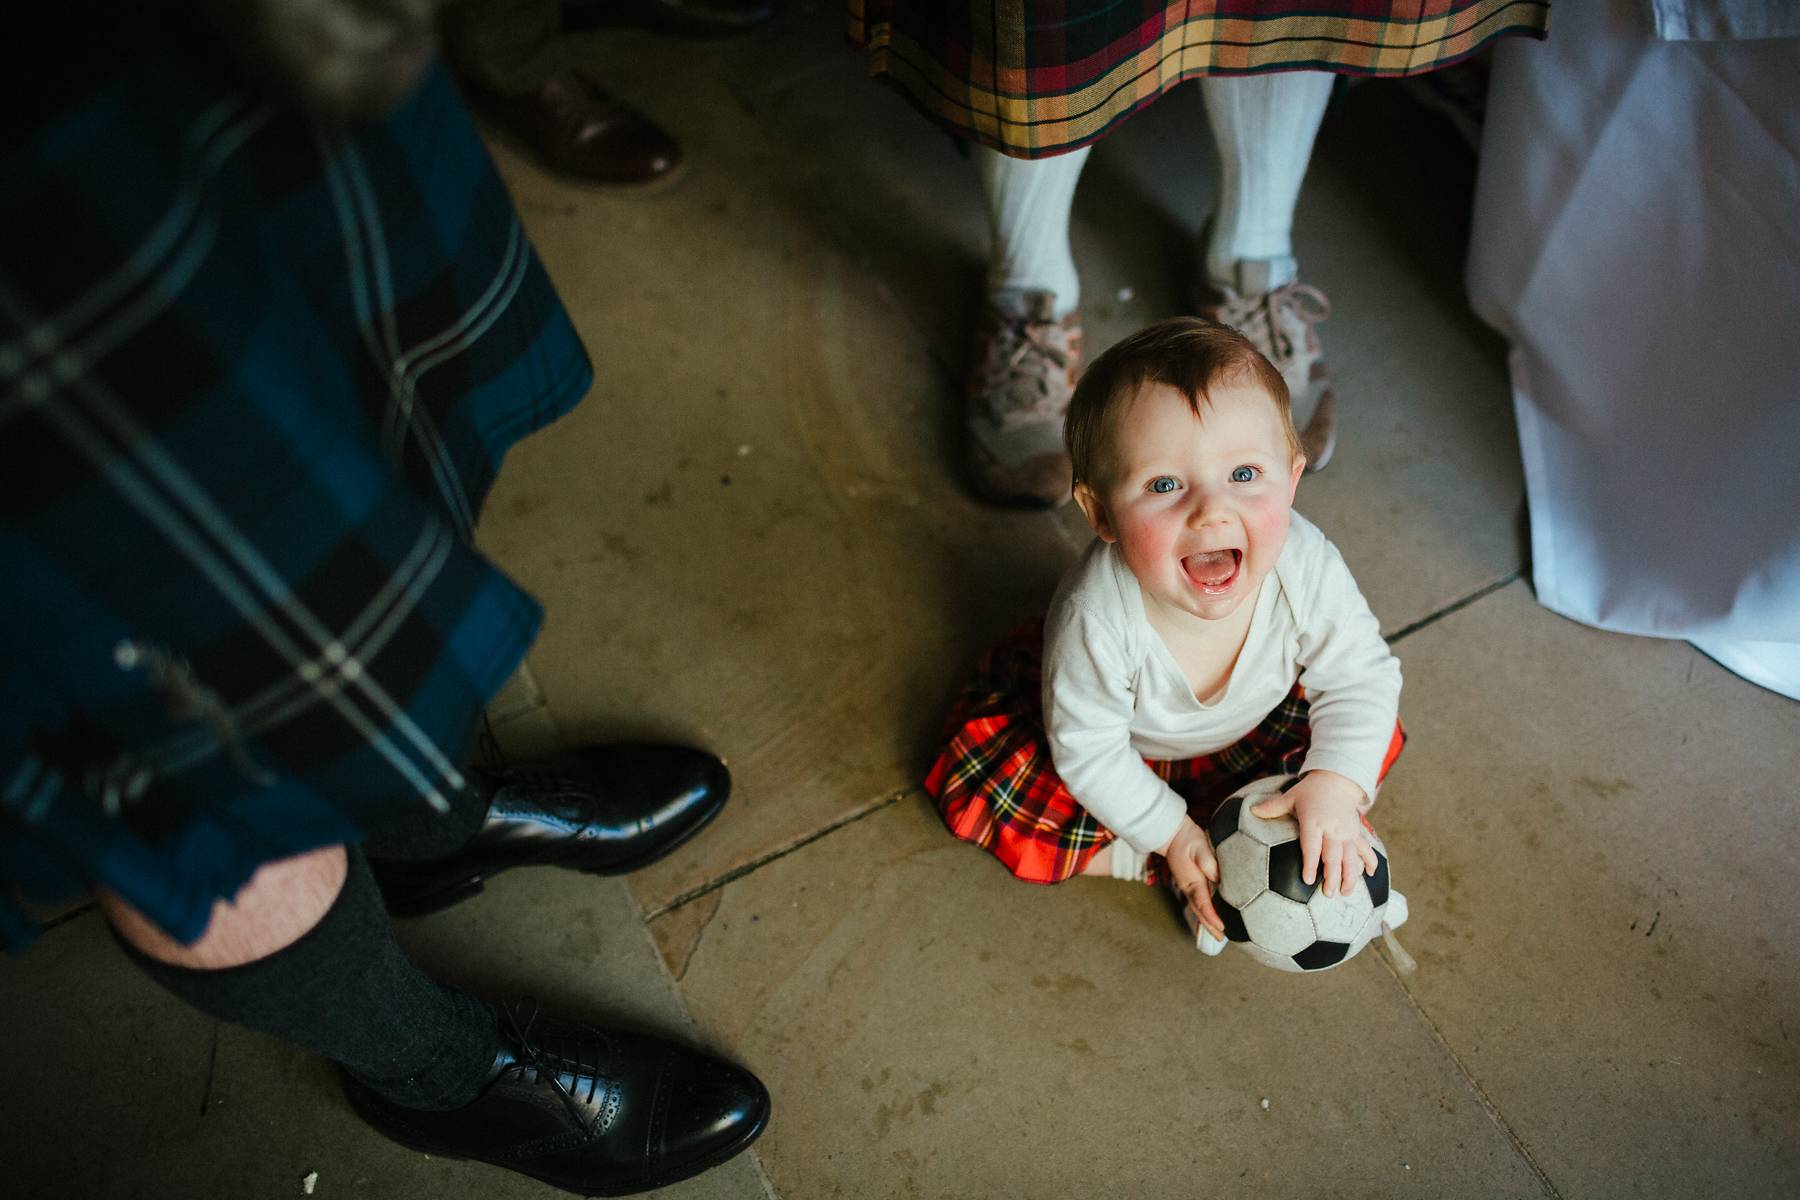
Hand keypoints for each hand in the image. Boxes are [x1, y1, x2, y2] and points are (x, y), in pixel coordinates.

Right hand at [1157, 815, 1223, 939]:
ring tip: (1219, 934)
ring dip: (1207, 923)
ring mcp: (1188, 887)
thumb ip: (1208, 862)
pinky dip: (1205, 914)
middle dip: (1210, 926)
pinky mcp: (1190, 884)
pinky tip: (1211, 917)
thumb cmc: (1187, 839)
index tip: (1222, 927)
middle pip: (1200, 912)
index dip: (1212, 917)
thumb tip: (1218, 877)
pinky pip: (1198, 903)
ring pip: (1198, 909)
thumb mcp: (1199, 847)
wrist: (1172, 834)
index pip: (1203, 903)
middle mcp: (1189, 887)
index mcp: (1192, 881)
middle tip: (1222, 939)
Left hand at [1250, 771, 1375, 897]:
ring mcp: (1347, 832)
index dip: (1310, 863)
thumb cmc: (1310, 791)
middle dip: (1332, 876)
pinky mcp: (1357, 832)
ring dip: (1351, 875)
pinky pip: (1366, 848)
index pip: (1311, 846)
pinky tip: (1370, 875)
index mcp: (1314, 822)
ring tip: (1346, 893)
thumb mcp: (1290, 796)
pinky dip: (1370, 861)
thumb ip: (1272, 807)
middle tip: (1328, 894)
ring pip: (1351, 857)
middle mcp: (1332, 829)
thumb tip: (1251, 811)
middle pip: (1334, 856)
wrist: (1336, 780)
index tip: (1307, 880)